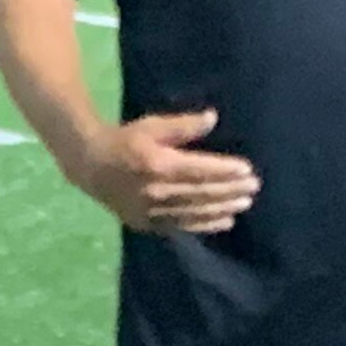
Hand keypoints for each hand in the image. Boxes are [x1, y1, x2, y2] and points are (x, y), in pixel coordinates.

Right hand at [75, 109, 257, 236]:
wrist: (91, 166)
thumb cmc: (126, 140)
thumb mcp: (152, 125)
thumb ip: (183, 126)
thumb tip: (213, 118)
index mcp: (158, 164)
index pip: (200, 170)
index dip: (225, 172)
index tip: (248, 170)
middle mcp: (156, 191)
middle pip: (201, 193)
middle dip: (230, 191)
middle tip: (254, 187)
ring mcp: (151, 211)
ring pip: (194, 212)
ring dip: (222, 209)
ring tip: (244, 204)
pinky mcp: (148, 224)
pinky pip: (182, 227)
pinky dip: (205, 225)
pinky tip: (225, 221)